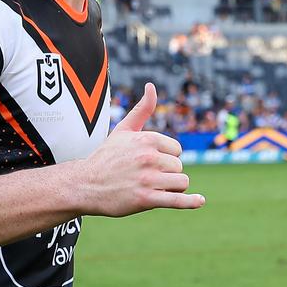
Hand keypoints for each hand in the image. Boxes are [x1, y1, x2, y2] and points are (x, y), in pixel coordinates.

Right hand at [78, 83, 204, 216]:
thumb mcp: (123, 129)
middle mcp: (148, 157)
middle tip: (144, 177)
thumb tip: (151, 85)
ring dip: (171, 187)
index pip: (177, 150)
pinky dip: (191, 201)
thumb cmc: (106, 157)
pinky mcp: (146, 199)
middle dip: (167, 173)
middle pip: (179, 167)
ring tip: (152, 188)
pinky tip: (200, 200)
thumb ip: (142, 109)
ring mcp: (148, 180)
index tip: (149, 162)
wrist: (86, 185)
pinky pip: (177, 200)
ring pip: (181, 182)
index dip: (166, 158)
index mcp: (146, 139)